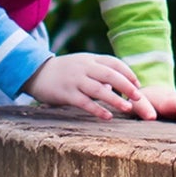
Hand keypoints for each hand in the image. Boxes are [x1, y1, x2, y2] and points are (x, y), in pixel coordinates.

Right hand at [22, 53, 143, 119]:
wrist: (36, 72)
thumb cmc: (65, 71)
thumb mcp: (83, 65)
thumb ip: (100, 72)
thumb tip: (119, 85)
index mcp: (90, 59)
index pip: (114, 63)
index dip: (128, 73)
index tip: (138, 84)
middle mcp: (84, 68)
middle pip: (110, 75)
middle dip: (126, 86)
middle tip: (139, 97)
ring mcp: (75, 80)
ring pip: (99, 89)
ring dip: (115, 99)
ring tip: (128, 108)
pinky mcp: (66, 93)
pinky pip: (84, 102)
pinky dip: (97, 110)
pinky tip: (108, 116)